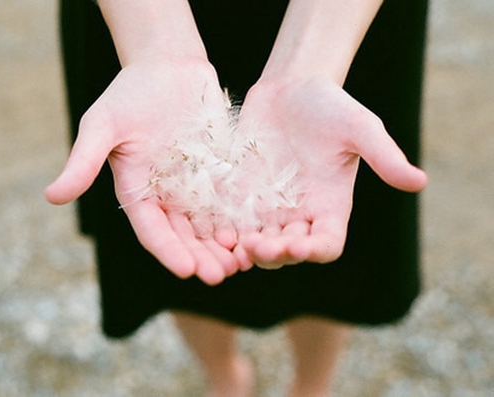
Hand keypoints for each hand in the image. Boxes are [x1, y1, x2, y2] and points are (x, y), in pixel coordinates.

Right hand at [45, 58, 247, 284]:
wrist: (168, 66)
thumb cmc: (129, 93)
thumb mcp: (102, 125)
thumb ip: (83, 162)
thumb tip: (50, 197)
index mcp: (137, 192)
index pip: (153, 230)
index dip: (169, 251)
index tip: (187, 270)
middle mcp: (167, 196)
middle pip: (185, 235)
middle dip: (201, 257)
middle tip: (220, 275)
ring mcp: (195, 186)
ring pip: (210, 225)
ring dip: (224, 246)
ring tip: (243, 263)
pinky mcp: (220, 173)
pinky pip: (232, 201)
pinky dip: (242, 219)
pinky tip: (257, 232)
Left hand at [233, 77, 427, 267]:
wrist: (289, 88)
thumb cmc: (330, 105)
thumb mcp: (360, 128)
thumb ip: (385, 156)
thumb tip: (420, 182)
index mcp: (330, 206)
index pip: (326, 244)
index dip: (314, 251)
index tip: (299, 245)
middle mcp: (299, 214)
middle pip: (288, 251)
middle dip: (274, 254)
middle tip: (258, 246)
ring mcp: (268, 207)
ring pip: (258, 243)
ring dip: (248, 250)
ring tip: (235, 245)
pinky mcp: (242, 196)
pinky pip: (233, 223)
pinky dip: (226, 232)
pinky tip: (216, 231)